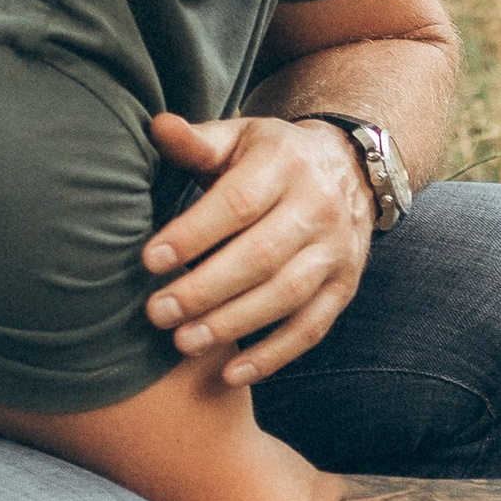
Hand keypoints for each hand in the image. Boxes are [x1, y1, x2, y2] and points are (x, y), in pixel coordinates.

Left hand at [142, 109, 376, 386]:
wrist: (351, 170)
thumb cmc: (270, 159)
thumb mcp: (238, 139)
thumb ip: (197, 142)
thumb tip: (158, 127)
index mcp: (284, 164)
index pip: (237, 203)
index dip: (193, 233)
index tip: (149, 260)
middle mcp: (318, 207)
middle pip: (262, 255)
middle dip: (206, 288)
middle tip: (157, 312)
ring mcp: (336, 251)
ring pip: (287, 294)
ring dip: (234, 324)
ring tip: (184, 343)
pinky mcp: (344, 287)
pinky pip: (312, 328)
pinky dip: (274, 355)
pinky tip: (232, 373)